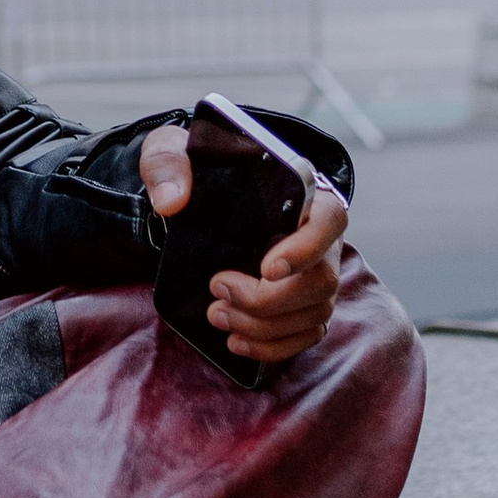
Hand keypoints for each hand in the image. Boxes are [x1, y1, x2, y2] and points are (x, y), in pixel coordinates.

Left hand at [138, 121, 349, 367]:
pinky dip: (272, 347)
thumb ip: (168, 164)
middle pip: (321, 280)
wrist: (199, 193)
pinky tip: (236, 341)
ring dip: (262, 327)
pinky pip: (305, 336)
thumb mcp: (175, 149)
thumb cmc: (198, 167)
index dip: (305, 249)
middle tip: (217, 289)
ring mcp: (317, 272)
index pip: (329, 220)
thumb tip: (171, 201)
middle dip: (266, 300)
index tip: (265, 268)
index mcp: (304, 193)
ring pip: (313, 313)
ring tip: (217, 314)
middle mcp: (320, 236)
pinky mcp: (305, 304)